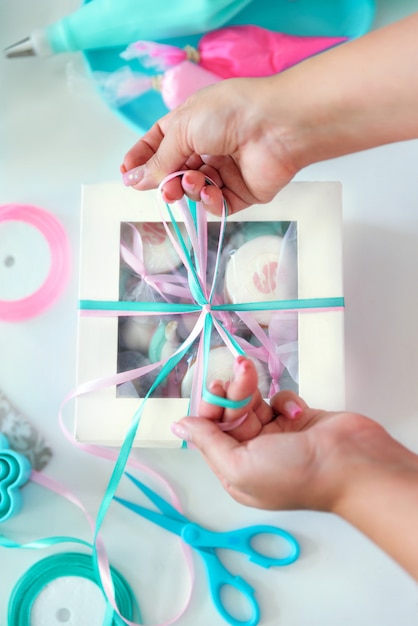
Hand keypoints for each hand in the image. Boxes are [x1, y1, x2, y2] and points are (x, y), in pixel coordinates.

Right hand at [120, 77, 299, 214]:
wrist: (276, 126)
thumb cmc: (229, 113)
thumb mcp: (182, 130)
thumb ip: (158, 160)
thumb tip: (133, 179)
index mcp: (190, 123)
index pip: (158, 143)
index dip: (141, 159)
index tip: (127, 174)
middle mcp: (207, 146)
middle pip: (174, 171)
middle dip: (164, 181)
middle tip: (163, 189)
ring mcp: (225, 170)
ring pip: (194, 189)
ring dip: (188, 188)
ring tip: (191, 182)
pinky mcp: (242, 191)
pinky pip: (217, 204)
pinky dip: (210, 200)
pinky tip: (210, 190)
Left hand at [171, 357, 388, 511]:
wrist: (352, 463)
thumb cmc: (296, 473)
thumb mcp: (240, 466)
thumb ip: (208, 442)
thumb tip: (180, 426)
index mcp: (235, 470)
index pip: (210, 432)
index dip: (210, 409)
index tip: (216, 390)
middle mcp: (253, 453)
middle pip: (230, 414)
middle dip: (232, 391)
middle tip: (240, 372)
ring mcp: (277, 435)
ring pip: (252, 402)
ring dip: (250, 386)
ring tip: (251, 370)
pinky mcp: (298, 419)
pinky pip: (280, 400)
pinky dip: (285, 400)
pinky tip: (296, 411)